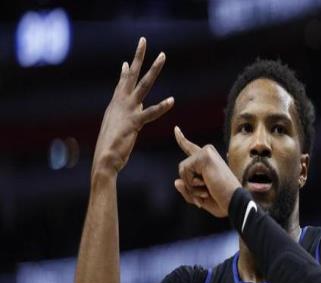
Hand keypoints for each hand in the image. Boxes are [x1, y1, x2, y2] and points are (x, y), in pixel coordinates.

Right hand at [92, 37, 173, 177]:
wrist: (104, 159)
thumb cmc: (111, 146)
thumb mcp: (116, 127)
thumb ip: (121, 116)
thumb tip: (126, 108)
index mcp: (116, 105)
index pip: (122, 83)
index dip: (126, 71)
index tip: (127, 60)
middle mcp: (120, 103)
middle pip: (131, 75)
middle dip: (138, 57)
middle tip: (143, 40)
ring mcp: (127, 111)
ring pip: (143, 86)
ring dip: (153, 70)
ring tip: (162, 56)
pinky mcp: (134, 123)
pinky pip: (150, 113)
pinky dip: (161, 107)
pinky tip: (172, 100)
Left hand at [174, 127, 240, 217]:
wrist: (233, 202)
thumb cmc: (221, 202)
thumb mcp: (199, 198)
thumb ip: (187, 191)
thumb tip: (176, 181)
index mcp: (208, 161)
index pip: (191, 148)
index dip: (181, 139)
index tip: (176, 129)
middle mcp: (208, 153)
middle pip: (183, 168)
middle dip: (189, 186)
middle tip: (205, 194)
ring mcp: (207, 152)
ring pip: (183, 170)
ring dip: (191, 186)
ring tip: (207, 190)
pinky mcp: (205, 155)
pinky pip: (186, 170)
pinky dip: (192, 183)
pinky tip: (206, 185)